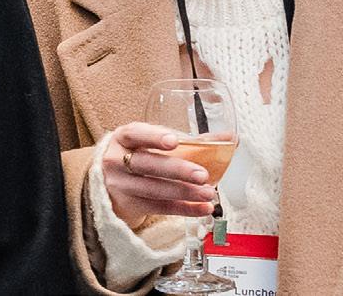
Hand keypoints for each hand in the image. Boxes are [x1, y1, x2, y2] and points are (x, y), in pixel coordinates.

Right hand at [101, 122, 215, 225]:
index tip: (174, 141)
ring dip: (184, 192)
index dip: (154, 137)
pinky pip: (159, 208)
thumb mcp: (154, 144)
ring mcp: (120, 185)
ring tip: (208, 193)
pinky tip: (202, 208)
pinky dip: (184, 209)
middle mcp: (116, 161)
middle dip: (177, 169)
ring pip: (154, 189)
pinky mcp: (129, 205)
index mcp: (123, 138)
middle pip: (146, 164)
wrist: (112, 184)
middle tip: (202, 174)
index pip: (135, 134)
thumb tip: (229, 137)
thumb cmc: (140, 157)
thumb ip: (190, 141)